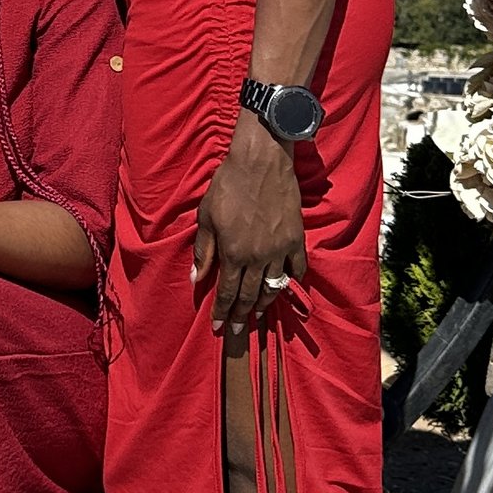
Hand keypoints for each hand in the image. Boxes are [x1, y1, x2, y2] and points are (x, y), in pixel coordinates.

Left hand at [193, 120, 306, 340]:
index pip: (226, 293)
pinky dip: (292, 280)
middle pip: (250, 296)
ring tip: (258, 315)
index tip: (218, 328)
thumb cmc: (227, 186)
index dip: (222, 313)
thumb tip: (196, 278)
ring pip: (273, 287)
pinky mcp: (296, 238)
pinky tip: (286, 286)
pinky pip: (296, 268)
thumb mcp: (207, 218)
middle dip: (241, 315)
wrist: (260, 162)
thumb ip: (203, 251)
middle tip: (236, 330)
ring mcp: (280, 250)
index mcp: (233, 253)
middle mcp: (258, 257)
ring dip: (265, 304)